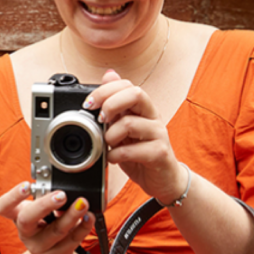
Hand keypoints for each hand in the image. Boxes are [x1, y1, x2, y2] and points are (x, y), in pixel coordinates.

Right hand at [0, 182, 92, 253]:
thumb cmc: (45, 231)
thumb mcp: (40, 215)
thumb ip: (47, 200)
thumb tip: (66, 187)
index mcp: (18, 217)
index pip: (3, 207)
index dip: (12, 196)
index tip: (27, 185)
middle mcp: (26, 232)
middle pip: (26, 219)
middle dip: (44, 205)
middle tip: (61, 195)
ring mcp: (41, 246)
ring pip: (56, 230)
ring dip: (71, 215)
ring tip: (83, 203)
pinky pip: (73, 239)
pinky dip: (84, 227)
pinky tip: (89, 217)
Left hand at [86, 70, 188, 204]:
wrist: (163, 179)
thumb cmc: (142, 153)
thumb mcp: (124, 126)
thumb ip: (116, 104)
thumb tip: (109, 74)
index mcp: (143, 108)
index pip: (127, 85)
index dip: (106, 90)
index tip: (89, 103)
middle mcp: (153, 116)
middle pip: (136, 94)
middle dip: (110, 104)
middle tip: (100, 119)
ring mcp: (158, 134)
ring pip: (131, 123)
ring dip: (111, 135)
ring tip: (108, 144)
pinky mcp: (159, 153)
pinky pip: (133, 150)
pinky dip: (116, 155)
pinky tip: (113, 158)